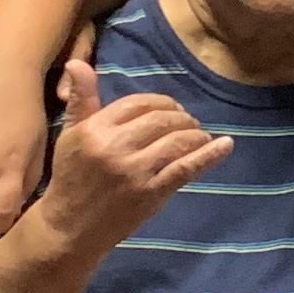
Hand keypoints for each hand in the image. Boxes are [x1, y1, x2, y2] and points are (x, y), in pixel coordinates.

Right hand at [34, 55, 230, 254]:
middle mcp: (116, 147)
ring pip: (177, 141)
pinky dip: (209, 155)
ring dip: (195, 133)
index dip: (158, 102)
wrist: (68, 229)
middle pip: (161, 119)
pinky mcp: (151, 194)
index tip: (168, 108)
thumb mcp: (70, 136)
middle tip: (186, 121)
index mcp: (96, 130)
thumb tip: (79, 63)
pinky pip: (185, 169)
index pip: (137, 103)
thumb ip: (81, 100)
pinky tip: (225, 145)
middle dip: (180, 116)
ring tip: (199, 135)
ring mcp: (136, 172)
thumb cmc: (70, 178)